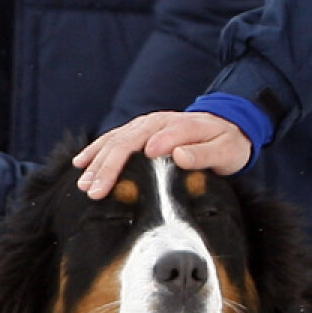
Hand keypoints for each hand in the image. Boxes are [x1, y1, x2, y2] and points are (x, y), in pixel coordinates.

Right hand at [72, 111, 252, 198]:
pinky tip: (82, 162)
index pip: (155, 139)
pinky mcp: (141, 131)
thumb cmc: (228, 143)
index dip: (135, 158)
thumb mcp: (225, 150)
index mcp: (181, 125)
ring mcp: (148, 125)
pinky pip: (114, 138)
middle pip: (128, 140)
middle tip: (94, 190)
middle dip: (108, 166)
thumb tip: (177, 154)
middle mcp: (160, 122)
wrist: (229, 127)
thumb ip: (204, 153)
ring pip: (116, 139)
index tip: (121, 181)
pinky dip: (97, 150)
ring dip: (98, 160)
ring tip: (84, 183)